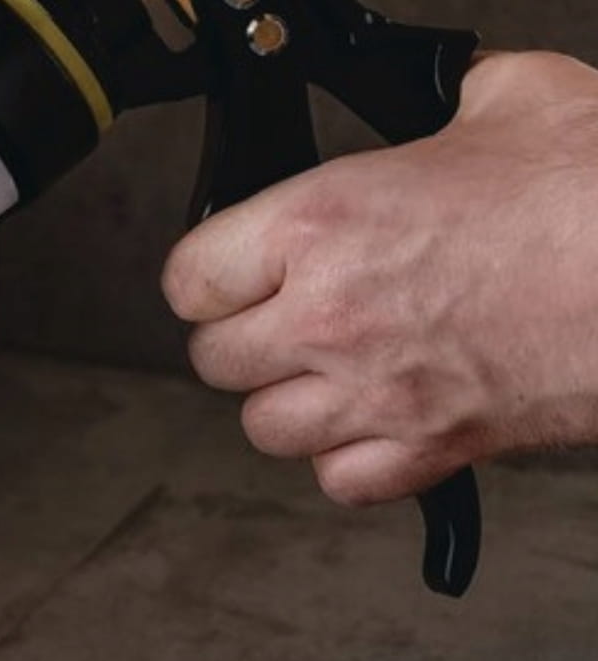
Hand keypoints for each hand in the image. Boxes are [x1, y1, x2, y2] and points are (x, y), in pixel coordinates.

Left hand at [163, 52, 597, 507]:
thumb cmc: (591, 192)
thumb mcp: (510, 99)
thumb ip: (448, 102)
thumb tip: (450, 95)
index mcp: (318, 225)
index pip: (188, 279)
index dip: (210, 275)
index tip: (234, 273)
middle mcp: (328, 317)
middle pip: (214, 360)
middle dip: (245, 339)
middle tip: (285, 320)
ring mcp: (373, 392)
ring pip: (264, 428)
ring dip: (289, 402)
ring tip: (327, 372)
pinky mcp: (426, 449)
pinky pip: (339, 480)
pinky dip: (349, 461)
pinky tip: (377, 422)